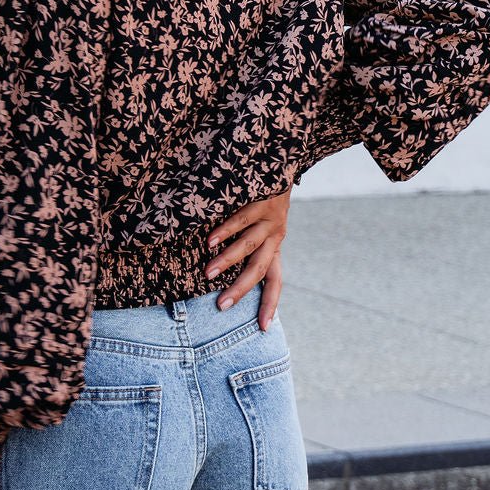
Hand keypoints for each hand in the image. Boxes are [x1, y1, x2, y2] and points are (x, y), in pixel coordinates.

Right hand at [204, 186, 291, 328]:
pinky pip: (241, 220)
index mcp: (274, 246)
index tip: (263, 328)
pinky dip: (225, 231)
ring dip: (227, 261)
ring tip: (208, 274)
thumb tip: (219, 270)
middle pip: (260, 269)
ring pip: (248, 245)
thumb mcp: (261, 226)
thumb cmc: (262, 198)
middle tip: (222, 306)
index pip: (275, 281)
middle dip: (240, 289)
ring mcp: (269, 219)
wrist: (281, 161)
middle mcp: (275, 236)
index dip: (270, 304)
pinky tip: (210, 241)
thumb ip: (247, 246)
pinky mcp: (261, 201)